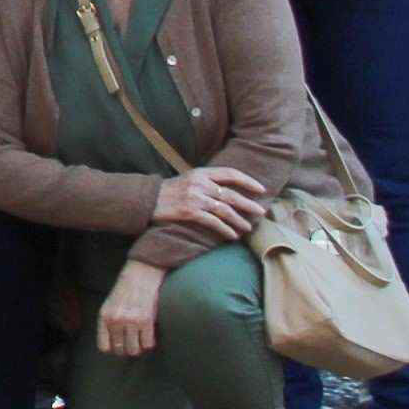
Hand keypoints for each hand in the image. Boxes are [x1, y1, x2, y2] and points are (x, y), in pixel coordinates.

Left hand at [97, 256, 166, 360]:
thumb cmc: (124, 291)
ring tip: (140, 340)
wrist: (140, 274)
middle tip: (131, 342)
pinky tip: (148, 334)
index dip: (112, 349)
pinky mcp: (146, 321)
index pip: (104, 346)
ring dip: (138, 348)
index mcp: (104, 317)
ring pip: (134, 350)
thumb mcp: (109, 305)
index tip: (118, 345)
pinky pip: (148, 344)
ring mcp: (131, 321)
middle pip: (120, 350)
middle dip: (126, 349)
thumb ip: (108, 323)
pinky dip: (149, 342)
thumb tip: (111, 346)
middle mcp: (116, 321)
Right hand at [151, 163, 269, 238]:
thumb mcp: (189, 179)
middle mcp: (199, 183)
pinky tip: (232, 236)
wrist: (147, 200)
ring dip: (239, 220)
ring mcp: (194, 198)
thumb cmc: (170, 191)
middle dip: (249, 204)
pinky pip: (213, 222)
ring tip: (248, 228)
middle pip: (231, 194)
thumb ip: (207, 182)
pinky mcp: (189, 212)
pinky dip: (225, 230)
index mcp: (201, 172)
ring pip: (224, 210)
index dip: (248, 181)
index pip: (230, 173)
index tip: (261, 189)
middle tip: (261, 212)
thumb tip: (230, 191)